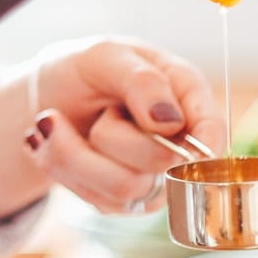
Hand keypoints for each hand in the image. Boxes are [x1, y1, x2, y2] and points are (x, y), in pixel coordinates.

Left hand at [0, 38, 224, 220]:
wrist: (44, 97)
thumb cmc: (81, 70)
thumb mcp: (104, 56)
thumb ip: (141, 81)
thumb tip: (169, 120)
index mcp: (186, 94)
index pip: (213, 130)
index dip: (201, 142)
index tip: (166, 130)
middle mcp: (177, 140)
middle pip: (162, 162)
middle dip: (112, 135)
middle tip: (97, 110)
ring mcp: (153, 176)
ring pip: (126, 189)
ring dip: (77, 154)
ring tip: (59, 123)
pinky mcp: (124, 200)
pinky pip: (97, 199)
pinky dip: (65, 168)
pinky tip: (58, 144)